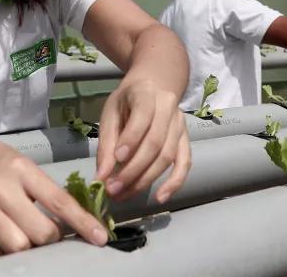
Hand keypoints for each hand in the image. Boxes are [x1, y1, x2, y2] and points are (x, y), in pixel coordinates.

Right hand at [0, 135, 107, 259]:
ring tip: (29, 239)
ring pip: (18, 246)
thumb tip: (72, 220)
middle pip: (40, 231)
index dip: (82, 222)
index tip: (100, 238)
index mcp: (22, 170)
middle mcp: (2, 189)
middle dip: (52, 239)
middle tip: (51, 234)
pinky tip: (8, 248)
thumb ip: (44, 190)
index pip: (59, 200)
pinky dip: (3, 258)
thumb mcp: (23, 165)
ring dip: (30, 250)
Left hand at [95, 79, 190, 203]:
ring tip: (123, 195)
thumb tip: (101, 177)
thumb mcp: (110, 114)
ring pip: (167, 157)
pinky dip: (174, 183)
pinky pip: (184, 163)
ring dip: (145, 180)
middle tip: (112, 189)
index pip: (142, 116)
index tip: (116, 160)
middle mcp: (168, 107)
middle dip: (133, 170)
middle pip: (154, 143)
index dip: (131, 139)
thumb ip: (106, 144)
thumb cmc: (126, 102)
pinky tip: (160, 198)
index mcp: (145, 93)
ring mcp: (180, 124)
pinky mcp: (185, 139)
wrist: (152, 87)